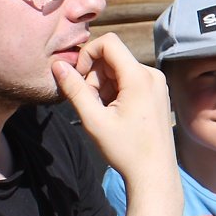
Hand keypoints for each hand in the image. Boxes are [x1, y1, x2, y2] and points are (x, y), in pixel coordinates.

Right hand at [51, 33, 175, 187]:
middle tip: (91, 105)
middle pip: (112, 58)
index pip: (108, 42)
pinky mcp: (156, 93)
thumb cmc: (126, 149)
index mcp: (139, 77)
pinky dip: (115, 92)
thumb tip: (57, 66)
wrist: (154, 172)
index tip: (78, 79)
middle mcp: (152, 74)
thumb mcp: (93, 120)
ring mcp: (157, 83)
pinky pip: (130, 80)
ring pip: (119, 70)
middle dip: (94, 77)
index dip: (87, 55)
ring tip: (103, 113)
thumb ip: (74, 90)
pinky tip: (115, 114)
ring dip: (103, 87)